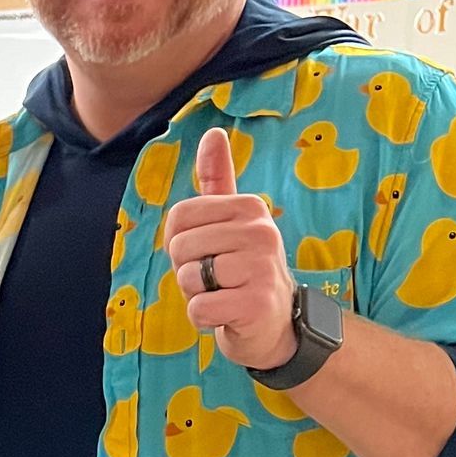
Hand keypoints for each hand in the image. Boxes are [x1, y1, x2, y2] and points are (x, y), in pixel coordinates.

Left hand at [165, 126, 296, 371]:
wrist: (277, 323)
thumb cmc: (242, 271)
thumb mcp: (232, 222)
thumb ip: (218, 179)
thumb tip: (213, 133)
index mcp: (249, 207)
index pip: (178, 218)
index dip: (180, 244)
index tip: (208, 254)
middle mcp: (260, 231)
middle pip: (180, 247)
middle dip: (188, 271)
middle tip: (217, 281)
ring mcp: (261, 267)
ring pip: (188, 278)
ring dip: (197, 295)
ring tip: (225, 295)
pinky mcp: (256, 303)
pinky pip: (199, 308)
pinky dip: (204, 319)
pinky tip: (228, 315)